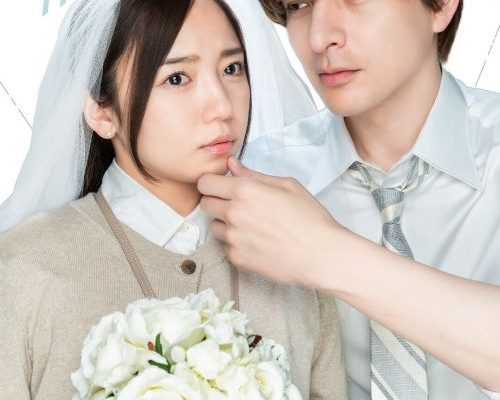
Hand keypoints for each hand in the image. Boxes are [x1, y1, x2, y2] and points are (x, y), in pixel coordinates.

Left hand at [198, 157, 339, 285]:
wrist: (321, 254)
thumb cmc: (309, 218)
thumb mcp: (286, 185)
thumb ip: (253, 175)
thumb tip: (232, 166)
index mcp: (245, 190)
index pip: (205, 183)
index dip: (212, 183)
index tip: (220, 186)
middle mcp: (234, 213)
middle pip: (205, 204)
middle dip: (217, 202)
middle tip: (237, 206)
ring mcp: (233, 238)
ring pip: (214, 227)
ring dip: (226, 224)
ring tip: (252, 226)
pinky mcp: (237, 258)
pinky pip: (226, 247)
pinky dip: (237, 244)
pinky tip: (257, 242)